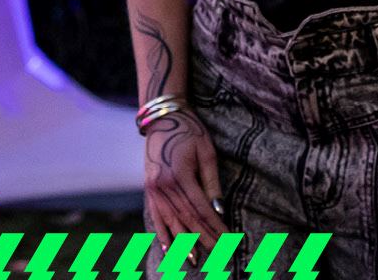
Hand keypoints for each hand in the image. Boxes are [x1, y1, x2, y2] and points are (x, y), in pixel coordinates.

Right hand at [142, 110, 225, 262]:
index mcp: (179, 175)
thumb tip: (219, 211)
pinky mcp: (148, 189)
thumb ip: (211, 183)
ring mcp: (153, 188)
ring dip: (183, 242)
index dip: (215, 226)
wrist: (162, 116)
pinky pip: (155, 216)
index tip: (229, 240)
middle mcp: (163, 185)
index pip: (201, 208)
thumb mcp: (206, 152)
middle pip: (186, 219)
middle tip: (218, 254)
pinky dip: (163, 234)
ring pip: (170, 221)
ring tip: (194, 260)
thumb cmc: (190, 130)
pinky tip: (169, 249)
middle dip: (203, 238)